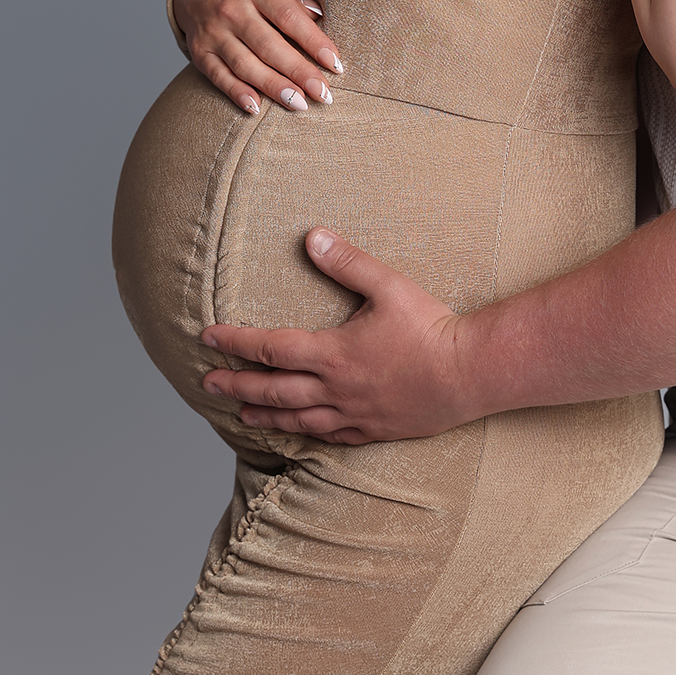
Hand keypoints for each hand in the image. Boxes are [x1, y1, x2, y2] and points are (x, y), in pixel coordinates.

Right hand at [174, 0, 344, 114]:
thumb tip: (320, 14)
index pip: (289, 17)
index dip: (313, 42)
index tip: (335, 64)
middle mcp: (231, 9)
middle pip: (269, 46)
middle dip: (298, 72)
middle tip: (323, 93)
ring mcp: (213, 32)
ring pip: (245, 65)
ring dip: (273, 87)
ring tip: (300, 104)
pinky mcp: (200, 51)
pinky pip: (218, 76)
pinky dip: (236, 93)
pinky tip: (256, 108)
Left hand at [200, 228, 466, 441]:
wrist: (468, 373)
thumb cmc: (430, 327)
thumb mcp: (389, 285)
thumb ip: (348, 262)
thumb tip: (312, 237)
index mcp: (333, 352)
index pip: (270, 348)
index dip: (234, 342)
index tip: (207, 337)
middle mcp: (335, 388)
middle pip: (272, 389)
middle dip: (235, 383)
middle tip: (207, 382)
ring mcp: (352, 413)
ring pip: (295, 419)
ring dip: (263, 414)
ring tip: (240, 411)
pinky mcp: (372, 429)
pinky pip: (328, 436)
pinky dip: (303, 433)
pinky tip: (296, 431)